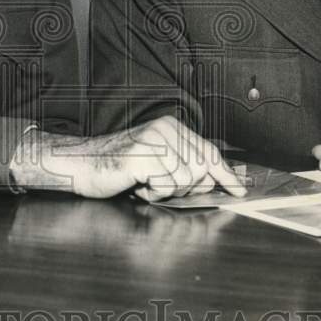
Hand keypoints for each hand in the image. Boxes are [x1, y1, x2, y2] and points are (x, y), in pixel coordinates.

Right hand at [10, 115, 246, 201]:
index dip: (226, 174)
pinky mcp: (144, 154)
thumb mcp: (157, 163)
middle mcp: (166, 128)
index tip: (239, 190)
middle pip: (201, 169)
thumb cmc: (118, 167)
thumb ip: (184, 167)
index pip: (209, 151)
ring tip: (145, 182)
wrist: (81, 164)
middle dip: (186, 188)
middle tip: (158, 184)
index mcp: (172, 127)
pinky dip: (154, 193)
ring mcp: (155, 139)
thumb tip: (215, 182)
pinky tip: (138, 184)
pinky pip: (167, 184)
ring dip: (166, 191)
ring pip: (186, 179)